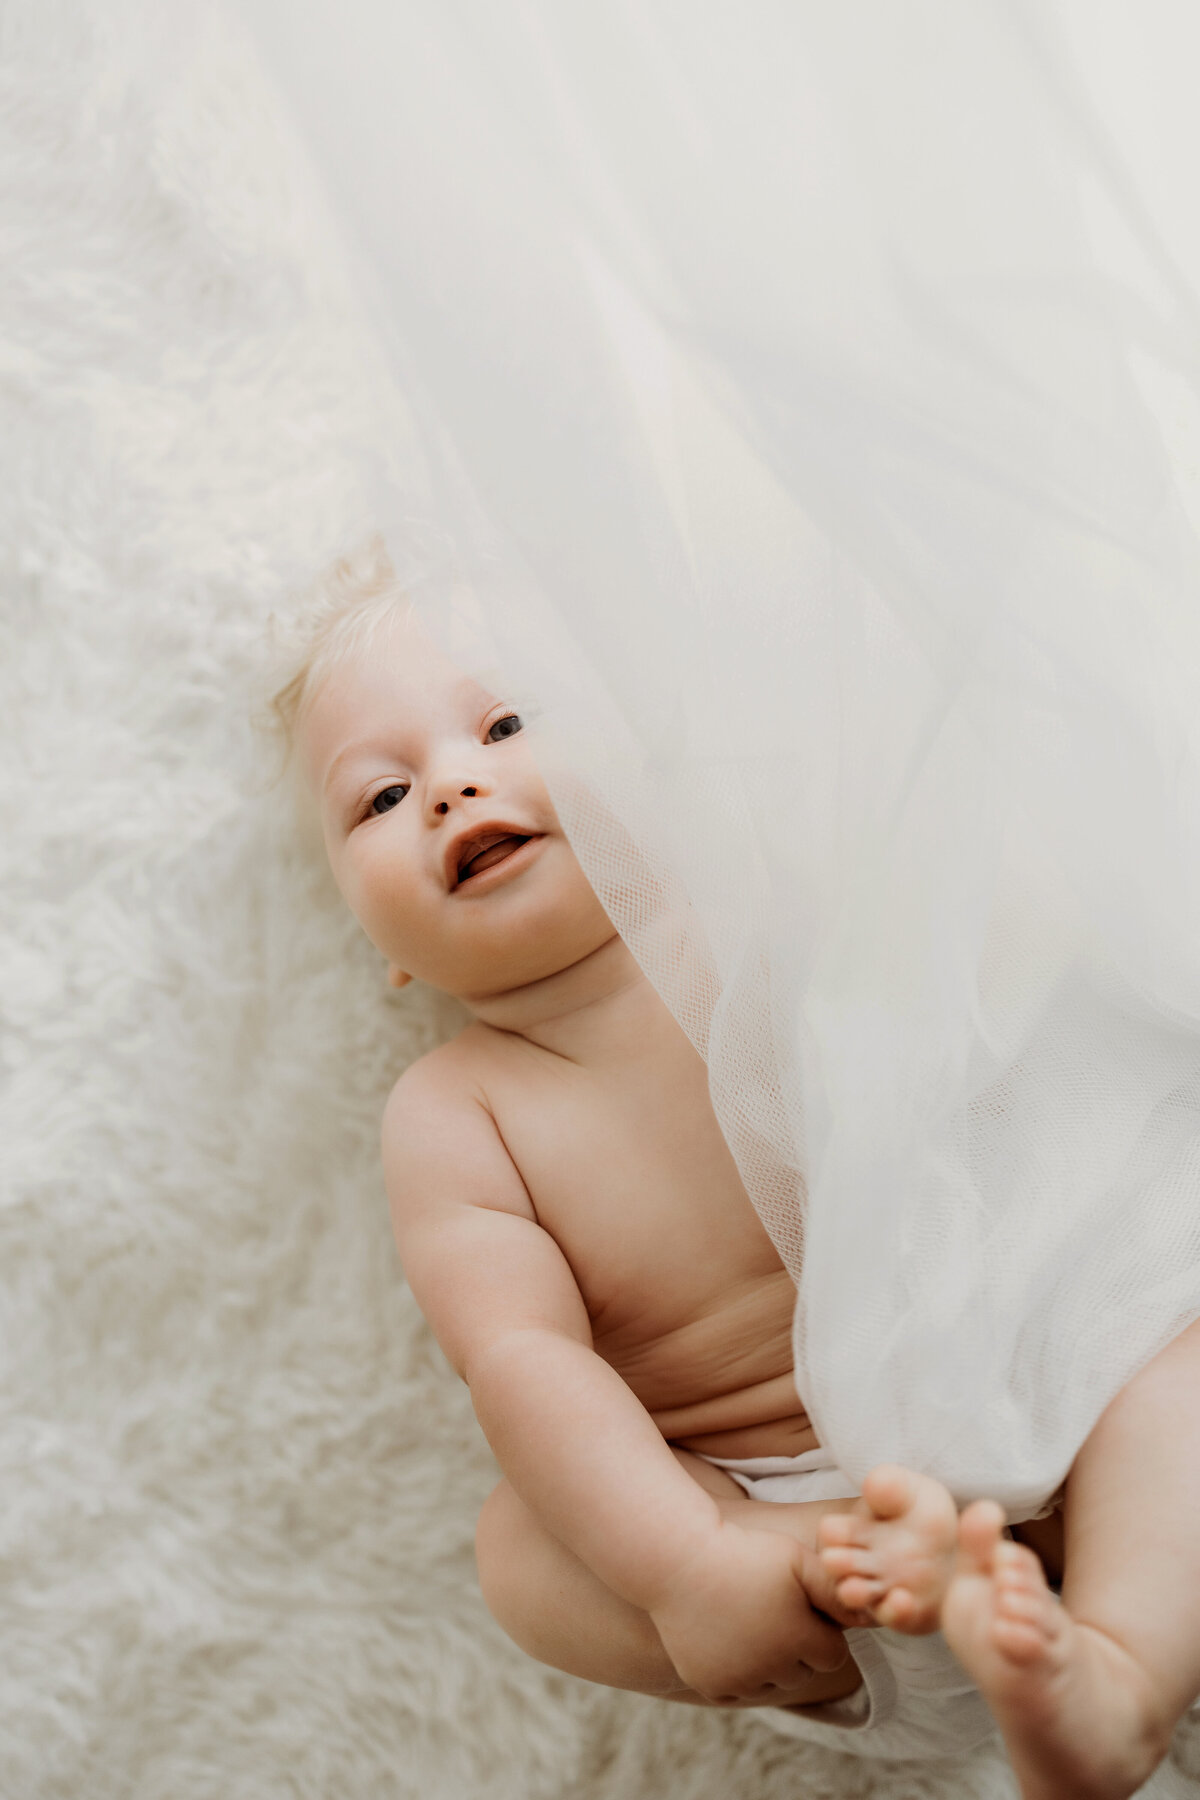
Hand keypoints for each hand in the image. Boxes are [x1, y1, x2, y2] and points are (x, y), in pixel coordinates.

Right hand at [648, 1518, 848, 1704]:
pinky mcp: (708, 1685)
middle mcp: (770, 1668)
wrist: (678, 1557)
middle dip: (796, 1649)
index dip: (820, 1630)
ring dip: (767, 1665)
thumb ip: (835, 1588)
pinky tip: (730, 1640)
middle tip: (773, 1612)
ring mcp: (737, 1680)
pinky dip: (737, 1674)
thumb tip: (872, 1613)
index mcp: (799, 1638)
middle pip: (801, 1672)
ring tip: (750, 1622)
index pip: (832, 1654)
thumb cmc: (744, 1552)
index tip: (802, 1606)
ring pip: (769, 1685)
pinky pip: (736, 1692)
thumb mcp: (796, 1558)